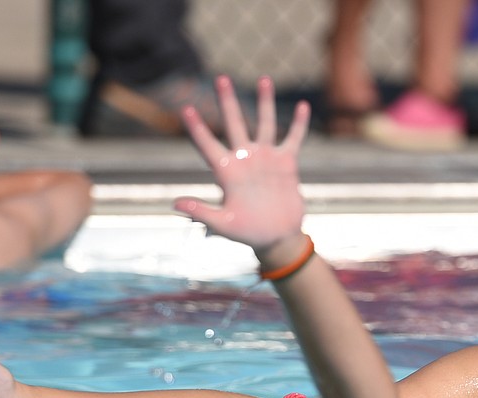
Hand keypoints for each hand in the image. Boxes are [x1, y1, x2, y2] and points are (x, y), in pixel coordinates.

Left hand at [172, 75, 310, 254]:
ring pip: (265, 123)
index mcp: (227, 172)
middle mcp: (244, 159)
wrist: (277, 238)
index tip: (186, 109)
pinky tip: (303, 106)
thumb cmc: (248, 233)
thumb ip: (201, 212)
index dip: (197, 128)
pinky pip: (293, 139)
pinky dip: (298, 124)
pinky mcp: (286, 164)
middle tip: (221, 78)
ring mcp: (266, 159)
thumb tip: (174, 204)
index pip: (208, 145)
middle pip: (235, 124)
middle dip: (227, 102)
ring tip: (264, 78)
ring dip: (265, 102)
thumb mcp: (223, 225)